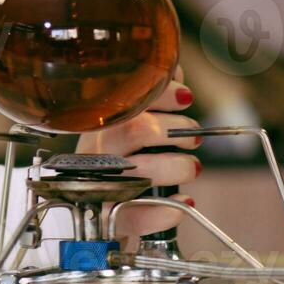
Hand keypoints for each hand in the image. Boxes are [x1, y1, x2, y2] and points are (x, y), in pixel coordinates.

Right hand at [74, 65, 199, 240]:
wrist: (90, 210)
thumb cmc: (114, 159)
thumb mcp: (125, 124)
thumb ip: (148, 96)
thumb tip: (171, 66)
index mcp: (98, 123)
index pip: (126, 97)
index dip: (160, 93)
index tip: (185, 97)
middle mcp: (95, 150)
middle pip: (133, 130)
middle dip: (175, 130)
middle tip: (193, 137)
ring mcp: (100, 184)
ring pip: (139, 171)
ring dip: (176, 167)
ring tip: (191, 167)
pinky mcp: (112, 217)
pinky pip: (137, 216)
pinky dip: (165, 211)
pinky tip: (184, 202)